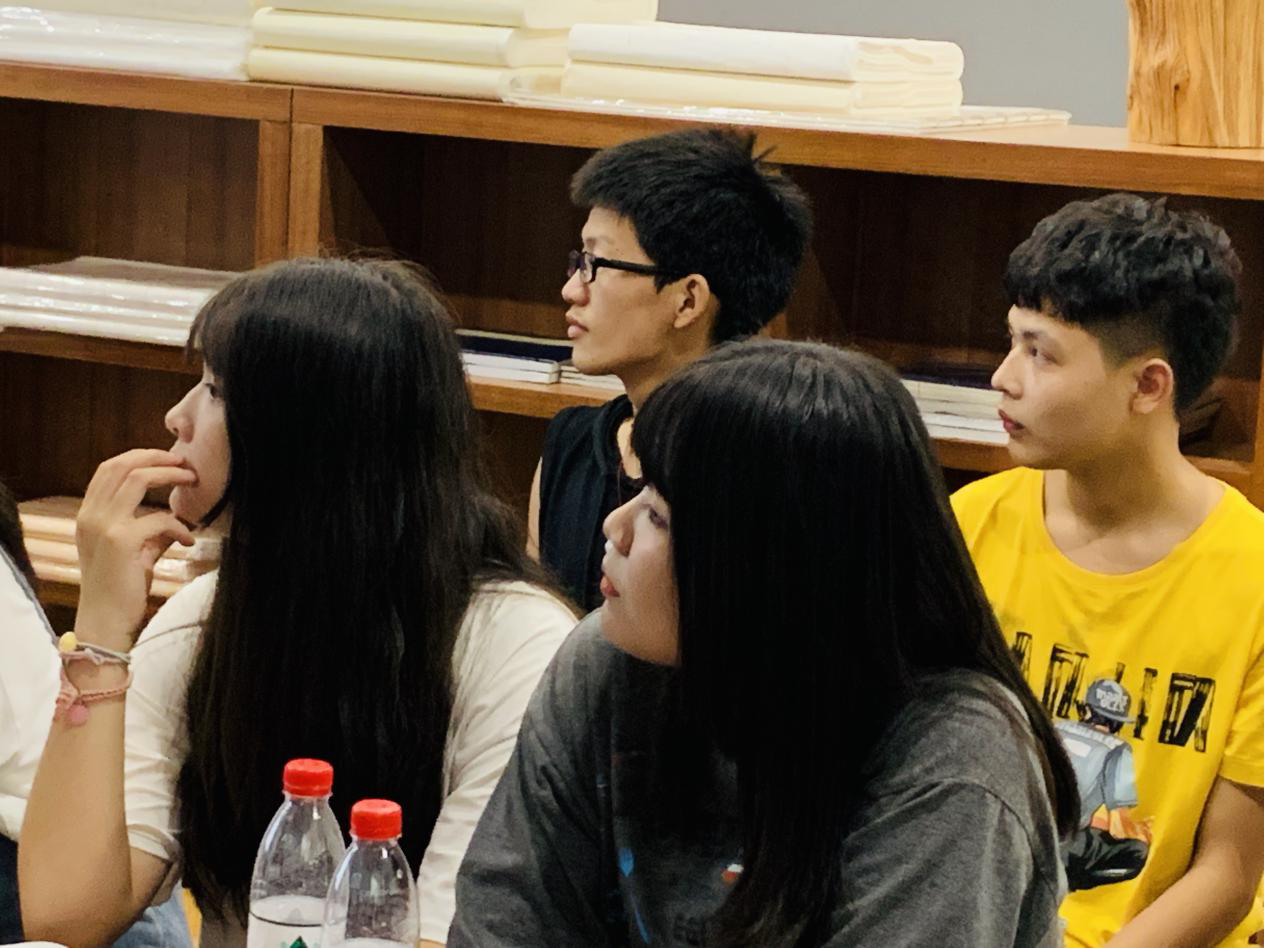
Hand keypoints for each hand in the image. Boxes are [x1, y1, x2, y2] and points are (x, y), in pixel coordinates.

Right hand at [74, 449, 197, 650]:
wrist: (105, 623)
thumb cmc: (121, 588)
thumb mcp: (133, 551)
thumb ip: (149, 529)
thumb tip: (177, 515)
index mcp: (89, 515)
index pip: (109, 469)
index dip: (140, 456)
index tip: (168, 459)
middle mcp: (91, 515)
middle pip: (122, 465)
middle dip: (157, 456)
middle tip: (185, 462)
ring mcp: (103, 526)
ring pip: (138, 479)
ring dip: (170, 475)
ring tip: (193, 480)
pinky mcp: (121, 541)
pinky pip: (160, 518)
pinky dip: (180, 526)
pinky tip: (188, 541)